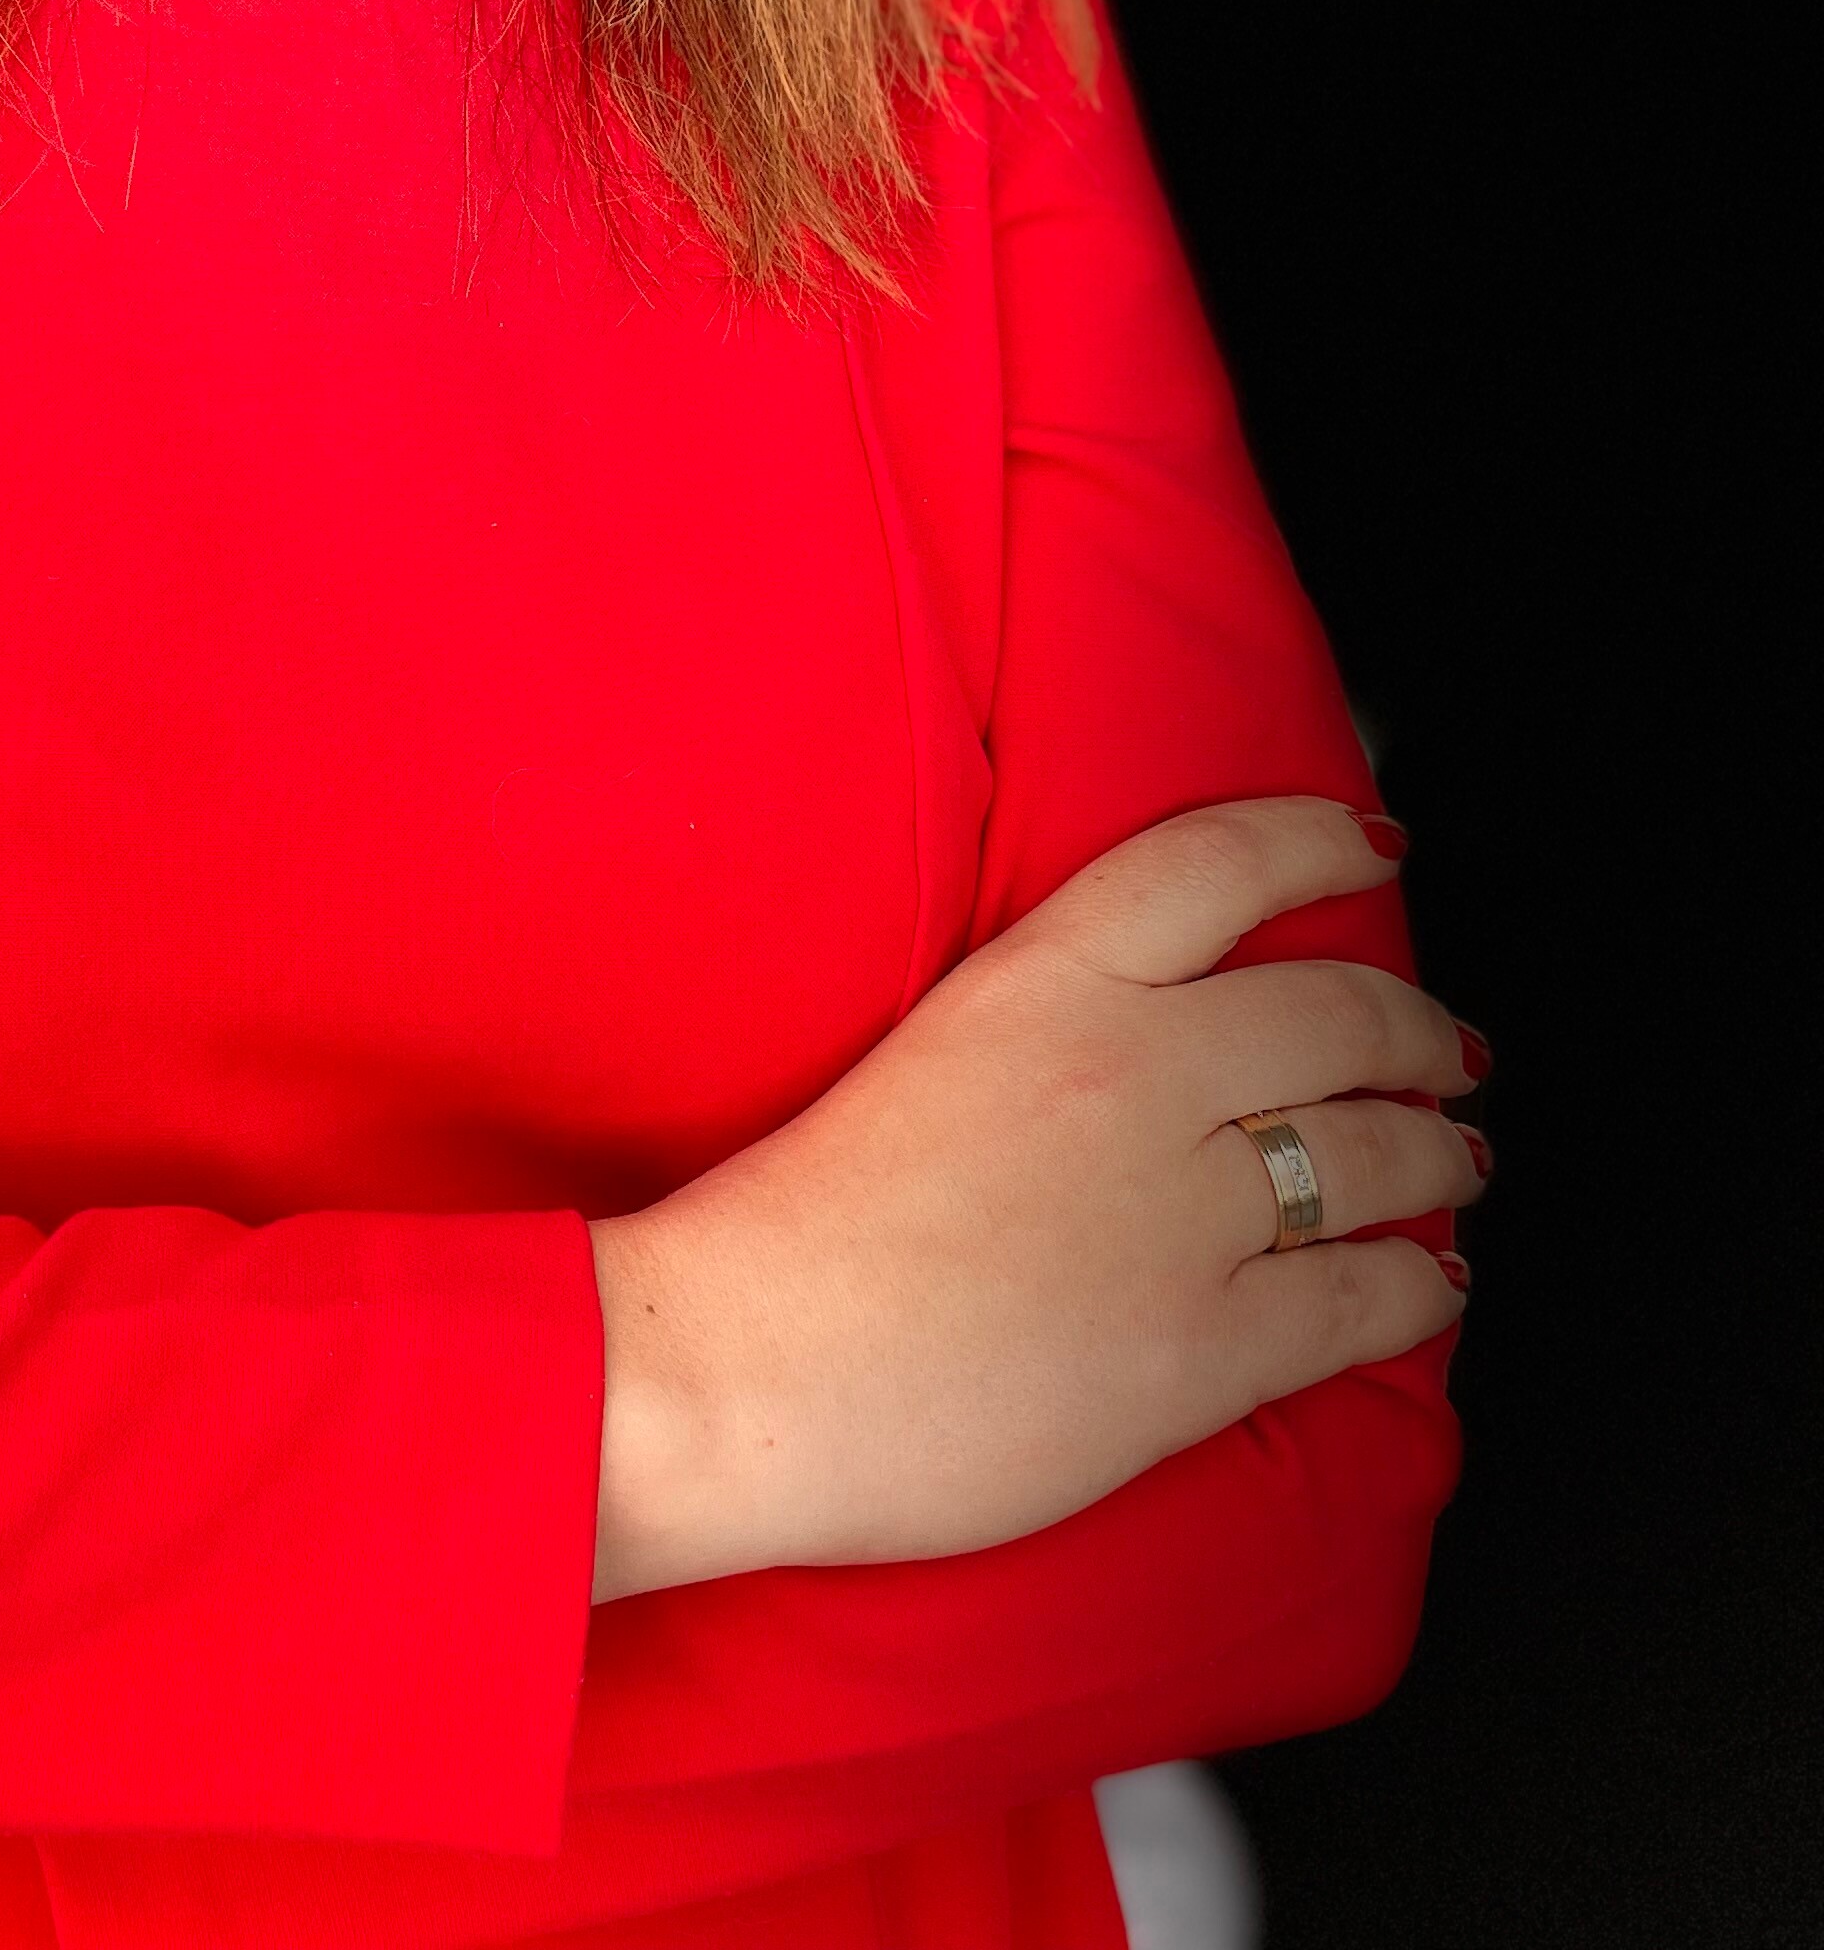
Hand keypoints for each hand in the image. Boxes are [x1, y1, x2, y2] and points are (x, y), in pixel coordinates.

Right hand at [589, 795, 1483, 1597]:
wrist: (745, 1365)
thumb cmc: (793, 1225)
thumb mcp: (929, 1050)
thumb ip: (1045, 1025)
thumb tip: (1144, 1033)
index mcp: (1049, 979)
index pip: (1225, 861)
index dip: (1323, 840)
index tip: (1378, 845)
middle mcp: (1138, 1072)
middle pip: (1337, 1013)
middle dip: (1419, 1030)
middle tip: (1450, 1046)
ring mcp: (1183, 1212)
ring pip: (1375, 1153)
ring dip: (1440, 1152)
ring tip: (1460, 1159)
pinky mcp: (1203, 1348)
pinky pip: (1363, 1297)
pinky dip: (1420, 1285)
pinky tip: (1433, 1281)